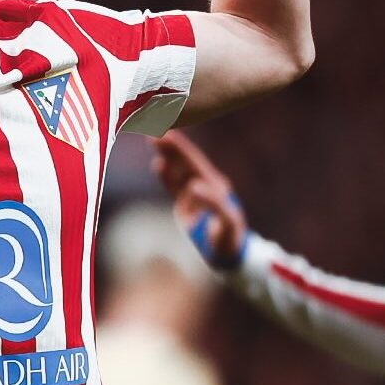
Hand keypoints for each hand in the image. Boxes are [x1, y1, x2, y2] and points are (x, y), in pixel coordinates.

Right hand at [151, 130, 248, 267]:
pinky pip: (174, 186)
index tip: (168, 134)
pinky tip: (157, 163)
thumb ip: (212, 203)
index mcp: (216, 185)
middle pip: (185, 161)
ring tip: (153, 138)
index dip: (181, 148)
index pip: (195, 162)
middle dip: (171, 145)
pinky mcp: (185, 204)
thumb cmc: (231, 238)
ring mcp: (194, 194)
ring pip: (178, 170)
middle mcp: (205, 184)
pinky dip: (166, 175)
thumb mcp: (226, 221)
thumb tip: (193, 186)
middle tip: (155, 130)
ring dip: (167, 155)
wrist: (228, 254)